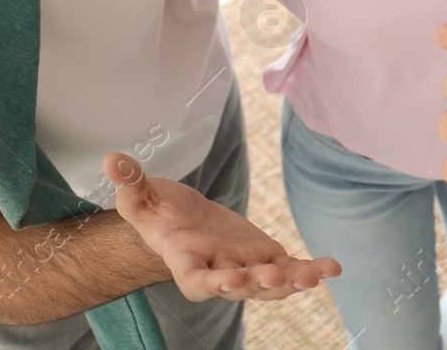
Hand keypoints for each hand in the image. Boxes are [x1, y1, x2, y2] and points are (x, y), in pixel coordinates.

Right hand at [103, 152, 340, 301]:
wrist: (181, 224)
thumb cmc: (157, 214)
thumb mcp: (141, 197)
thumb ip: (130, 183)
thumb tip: (112, 159)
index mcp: (186, 264)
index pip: (199, 281)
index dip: (215, 283)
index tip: (230, 280)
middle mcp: (219, 274)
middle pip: (240, 288)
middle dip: (259, 284)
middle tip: (276, 277)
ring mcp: (246, 269)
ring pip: (271, 283)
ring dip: (293, 281)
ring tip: (315, 276)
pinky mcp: (266, 258)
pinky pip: (291, 268)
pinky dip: (311, 269)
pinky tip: (333, 267)